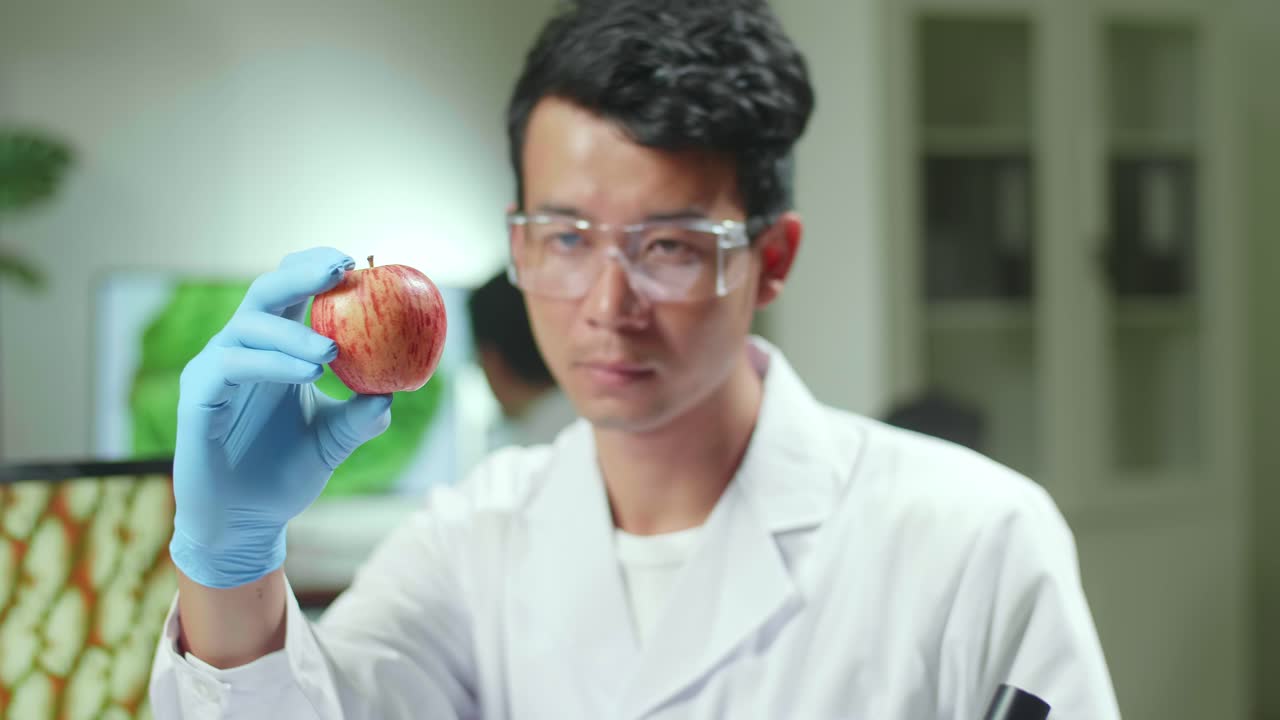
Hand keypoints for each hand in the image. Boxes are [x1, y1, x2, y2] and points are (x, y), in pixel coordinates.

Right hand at [170, 247, 394, 587]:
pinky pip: (231, 366)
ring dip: (294, 333)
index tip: (357, 262)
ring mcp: (216, 369)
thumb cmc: (286, 474)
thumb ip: (361, 416)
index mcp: (275, 349)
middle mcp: (243, 349)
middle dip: (303, 273)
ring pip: (249, 326)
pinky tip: (307, 373)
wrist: (245, 522)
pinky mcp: (198, 395)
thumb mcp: (334, 441)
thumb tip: (393, 392)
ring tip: (333, 352)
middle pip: (267, 291)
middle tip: (343, 269)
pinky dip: (272, 363)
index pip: (292, 291)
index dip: (317, 269)